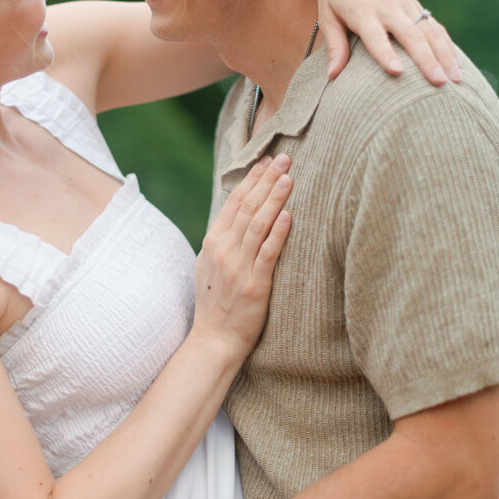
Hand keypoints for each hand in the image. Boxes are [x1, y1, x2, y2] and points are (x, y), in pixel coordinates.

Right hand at [192, 153, 291, 357]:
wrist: (214, 339)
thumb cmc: (216, 303)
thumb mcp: (210, 265)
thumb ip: (223, 240)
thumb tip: (238, 215)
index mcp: (213, 242)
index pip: (233, 201)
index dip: (251, 179)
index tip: (266, 160)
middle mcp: (223, 251)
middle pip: (247, 206)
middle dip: (267, 180)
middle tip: (285, 158)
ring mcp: (238, 267)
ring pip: (257, 224)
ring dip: (274, 198)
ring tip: (289, 177)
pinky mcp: (254, 285)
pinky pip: (267, 254)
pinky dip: (277, 233)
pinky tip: (288, 215)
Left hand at [318, 0, 460, 83]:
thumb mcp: (326, 14)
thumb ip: (334, 44)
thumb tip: (332, 76)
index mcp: (362, 11)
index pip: (375, 36)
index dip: (385, 54)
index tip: (398, 72)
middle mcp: (387, 6)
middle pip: (411, 35)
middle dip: (426, 60)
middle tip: (439, 82)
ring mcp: (404, 3)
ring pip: (429, 31)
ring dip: (445, 55)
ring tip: (456, 79)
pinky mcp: (413, 2)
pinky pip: (434, 25)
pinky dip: (447, 44)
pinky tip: (456, 63)